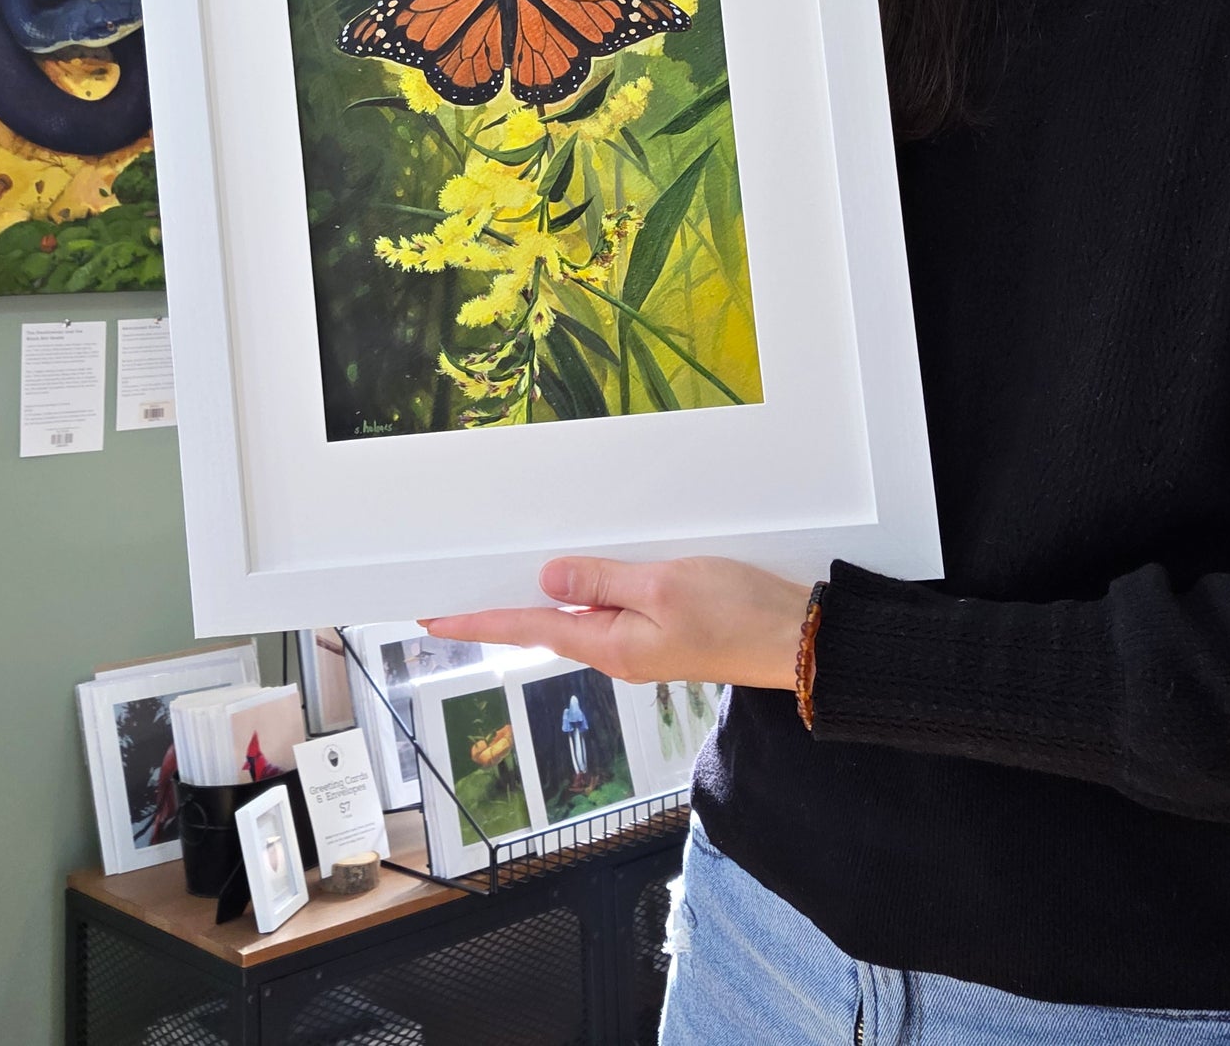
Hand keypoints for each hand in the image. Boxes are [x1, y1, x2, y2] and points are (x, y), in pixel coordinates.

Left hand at [421, 555, 810, 689]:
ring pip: (580, 617)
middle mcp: (618, 652)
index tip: (435, 617)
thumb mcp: (662, 586)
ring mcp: (640, 645)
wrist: (794, 640)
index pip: (528, 630)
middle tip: (459, 591)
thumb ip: (602, 581)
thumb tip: (548, 579)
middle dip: (504, 609)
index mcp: (611, 645)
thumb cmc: (735, 613)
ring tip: (506, 577)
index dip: (479, 621)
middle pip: (548, 625)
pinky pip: (610, 611)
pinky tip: (577, 577)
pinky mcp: (662, 633)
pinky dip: (585, 593)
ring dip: (544, 600)